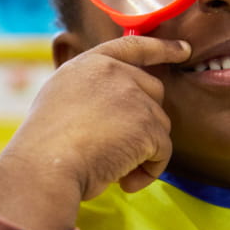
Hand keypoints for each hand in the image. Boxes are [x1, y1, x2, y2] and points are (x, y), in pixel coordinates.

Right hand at [0, 36, 190, 229]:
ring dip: (143, 152)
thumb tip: (120, 115)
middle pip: (154, 92)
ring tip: (115, 170)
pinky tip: (125, 183)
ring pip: (160, 125)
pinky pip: (163, 152)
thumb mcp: (62, 102)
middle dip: (145, 122)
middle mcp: (114, 73)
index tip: (184, 48)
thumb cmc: (45, 148)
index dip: (162, 47)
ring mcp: (133, 97)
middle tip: (119, 151)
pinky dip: (149, 171)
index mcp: (89, 65)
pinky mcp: (147, 125)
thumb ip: (92, 95)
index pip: (133, 46)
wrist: (45, 166)